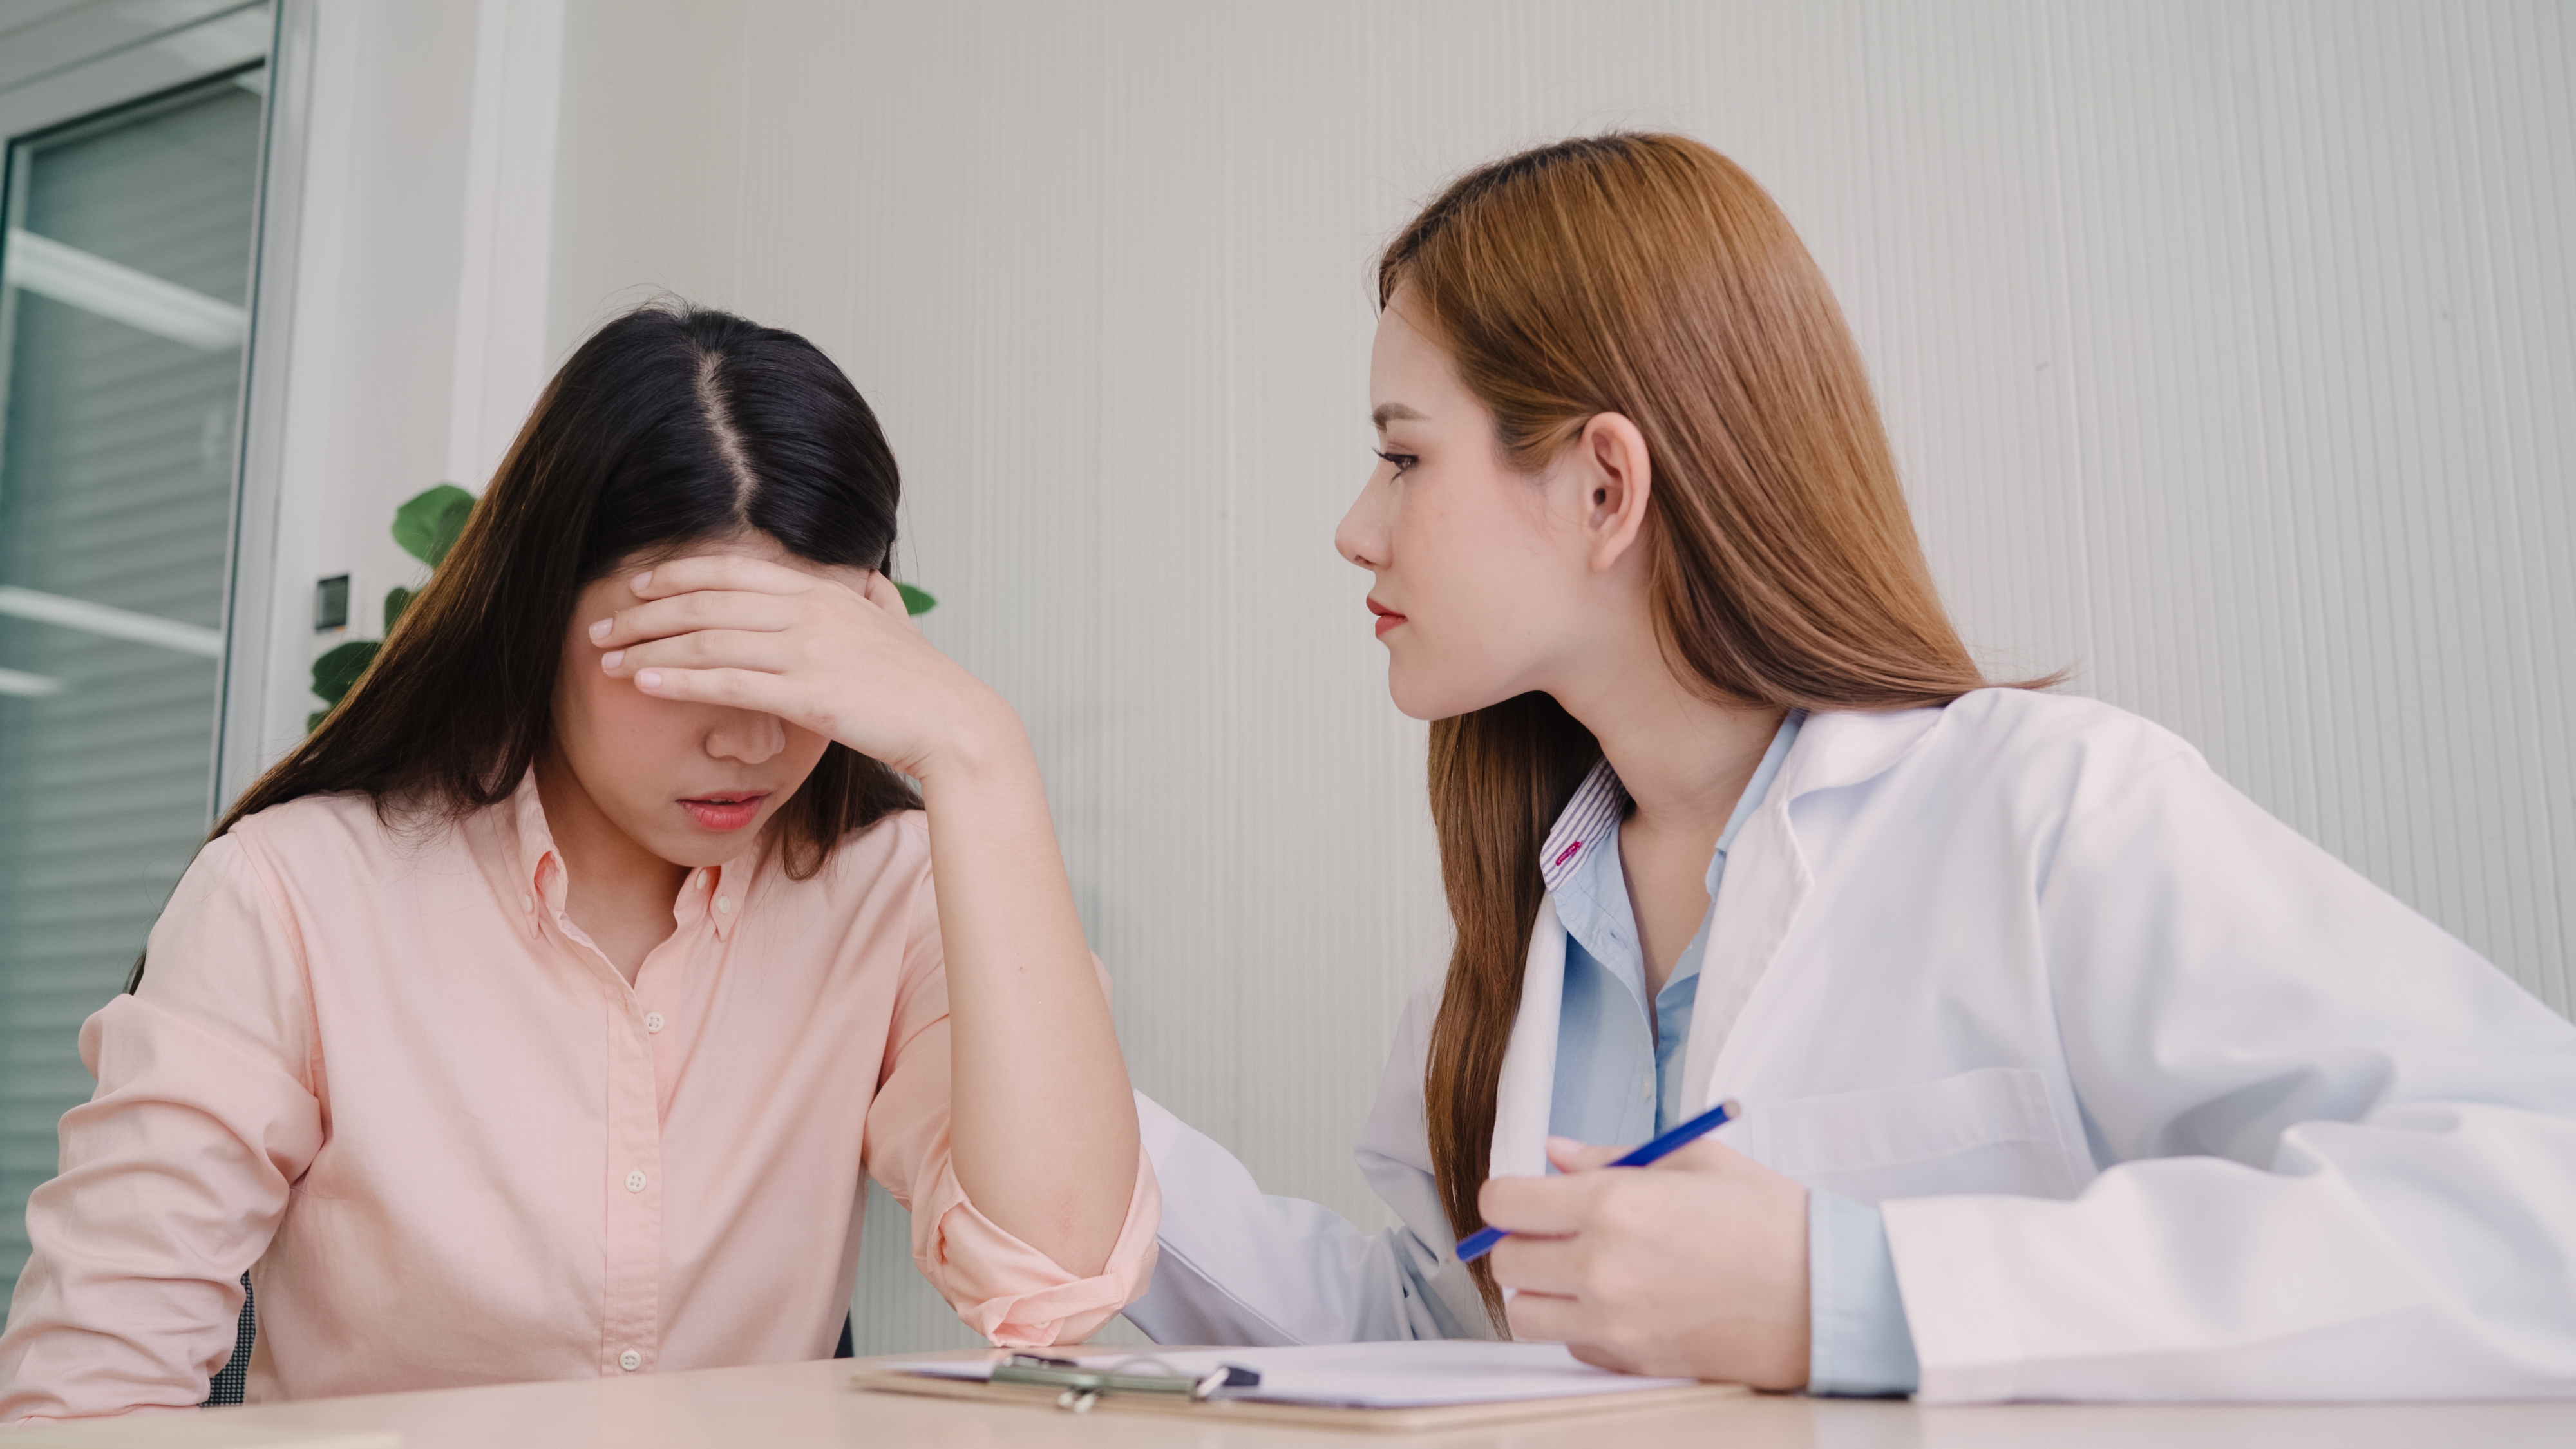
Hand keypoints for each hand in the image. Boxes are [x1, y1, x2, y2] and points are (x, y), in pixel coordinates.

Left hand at [590, 553, 1002, 779]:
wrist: (954, 722)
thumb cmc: (926, 682)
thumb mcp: (900, 625)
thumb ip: (877, 599)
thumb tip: (872, 581)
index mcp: (824, 591)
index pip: (734, 570)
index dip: (679, 573)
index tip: (639, 584)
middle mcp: (809, 611)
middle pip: (707, 600)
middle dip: (645, 612)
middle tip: (602, 624)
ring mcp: (807, 650)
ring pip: (708, 639)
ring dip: (649, 647)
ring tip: (606, 658)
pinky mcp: (806, 694)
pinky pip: (728, 682)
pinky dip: (679, 680)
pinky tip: (645, 683)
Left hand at [1480, 1134, 1809, 1387]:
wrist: (1828, 1294)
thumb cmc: (1772, 1224)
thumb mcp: (1694, 1160)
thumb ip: (1611, 1156)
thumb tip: (1557, 1153)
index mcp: (1613, 1206)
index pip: (1504, 1203)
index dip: (1507, 1195)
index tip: (1521, 1196)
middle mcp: (1602, 1268)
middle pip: (1505, 1261)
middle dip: (1522, 1241)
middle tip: (1556, 1229)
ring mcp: (1615, 1323)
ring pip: (1526, 1313)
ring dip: (1542, 1290)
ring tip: (1582, 1270)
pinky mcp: (1633, 1361)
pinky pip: (1572, 1346)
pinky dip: (1581, 1327)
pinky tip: (1621, 1301)